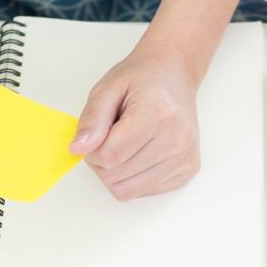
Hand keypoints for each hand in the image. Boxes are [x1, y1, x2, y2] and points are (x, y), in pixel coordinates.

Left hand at [69, 49, 200, 201]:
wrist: (174, 75)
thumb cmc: (141, 79)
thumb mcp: (107, 89)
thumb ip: (91, 120)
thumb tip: (78, 150)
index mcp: (158, 112)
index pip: (109, 156)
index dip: (92, 150)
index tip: (98, 133)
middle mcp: (178, 138)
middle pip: (116, 177)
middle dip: (103, 162)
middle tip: (111, 137)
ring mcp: (185, 157)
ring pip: (127, 191)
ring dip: (116, 173)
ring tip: (125, 145)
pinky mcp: (188, 170)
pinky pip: (143, 192)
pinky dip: (133, 177)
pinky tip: (141, 152)